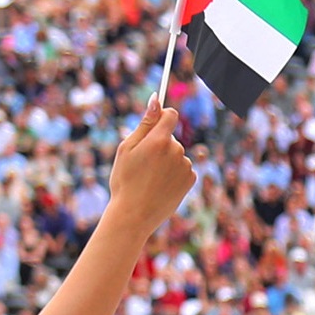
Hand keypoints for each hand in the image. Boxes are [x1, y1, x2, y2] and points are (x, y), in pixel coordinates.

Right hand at [102, 104, 199, 239]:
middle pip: (170, 138)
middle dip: (159, 145)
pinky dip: (173, 174)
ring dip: (166, 161)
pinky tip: (160, 186)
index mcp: (159, 140)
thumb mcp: (126, 149)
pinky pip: (182, 169)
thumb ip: (144, 123)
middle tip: (142, 165)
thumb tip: (156, 99)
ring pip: (176, 155)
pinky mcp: (190, 180)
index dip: (163, 117)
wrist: (134, 215)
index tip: (155, 125)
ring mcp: (185, 165)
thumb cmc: (124, 181)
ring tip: (150, 179)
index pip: (171, 115)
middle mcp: (176, 150)